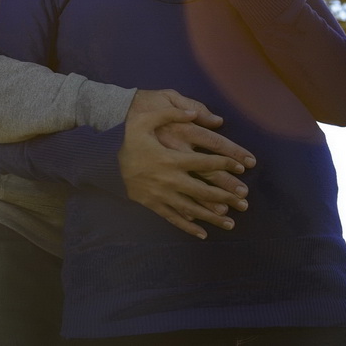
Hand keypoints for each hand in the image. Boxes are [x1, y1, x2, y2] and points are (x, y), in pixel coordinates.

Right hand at [119, 89, 255, 239]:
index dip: (225, 164)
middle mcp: (169, 179)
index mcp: (171, 158)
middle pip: (204, 190)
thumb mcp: (145, 119)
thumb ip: (171, 113)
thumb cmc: (125, 137)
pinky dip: (188, 227)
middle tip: (244, 200)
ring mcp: (161, 194)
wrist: (101, 160)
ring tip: (231, 223)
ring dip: (212, 216)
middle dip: (226, 195)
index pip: (205, 163)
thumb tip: (196, 114)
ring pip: (192, 208)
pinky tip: (202, 234)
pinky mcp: (152, 204)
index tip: (242, 167)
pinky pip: (173, 218)